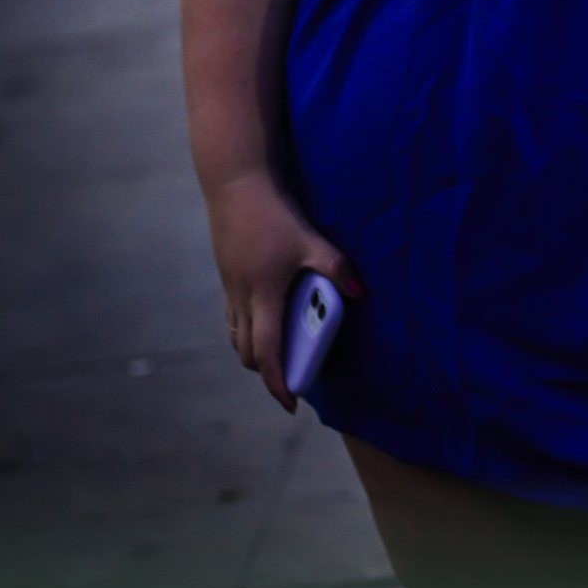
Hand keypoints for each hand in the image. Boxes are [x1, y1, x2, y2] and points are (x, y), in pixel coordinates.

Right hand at [206, 170, 363, 410]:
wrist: (235, 183)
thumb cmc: (273, 214)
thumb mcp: (308, 240)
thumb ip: (334, 267)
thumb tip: (360, 292)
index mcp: (262, 296)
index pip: (266, 353)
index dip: (277, 382)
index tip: (290, 404)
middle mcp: (241, 298)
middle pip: (247, 351)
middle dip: (267, 370)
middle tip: (292, 374)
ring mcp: (230, 287)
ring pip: (236, 334)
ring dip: (255, 349)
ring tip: (280, 349)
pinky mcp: (227, 274)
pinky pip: (233, 315)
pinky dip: (248, 327)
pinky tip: (266, 314)